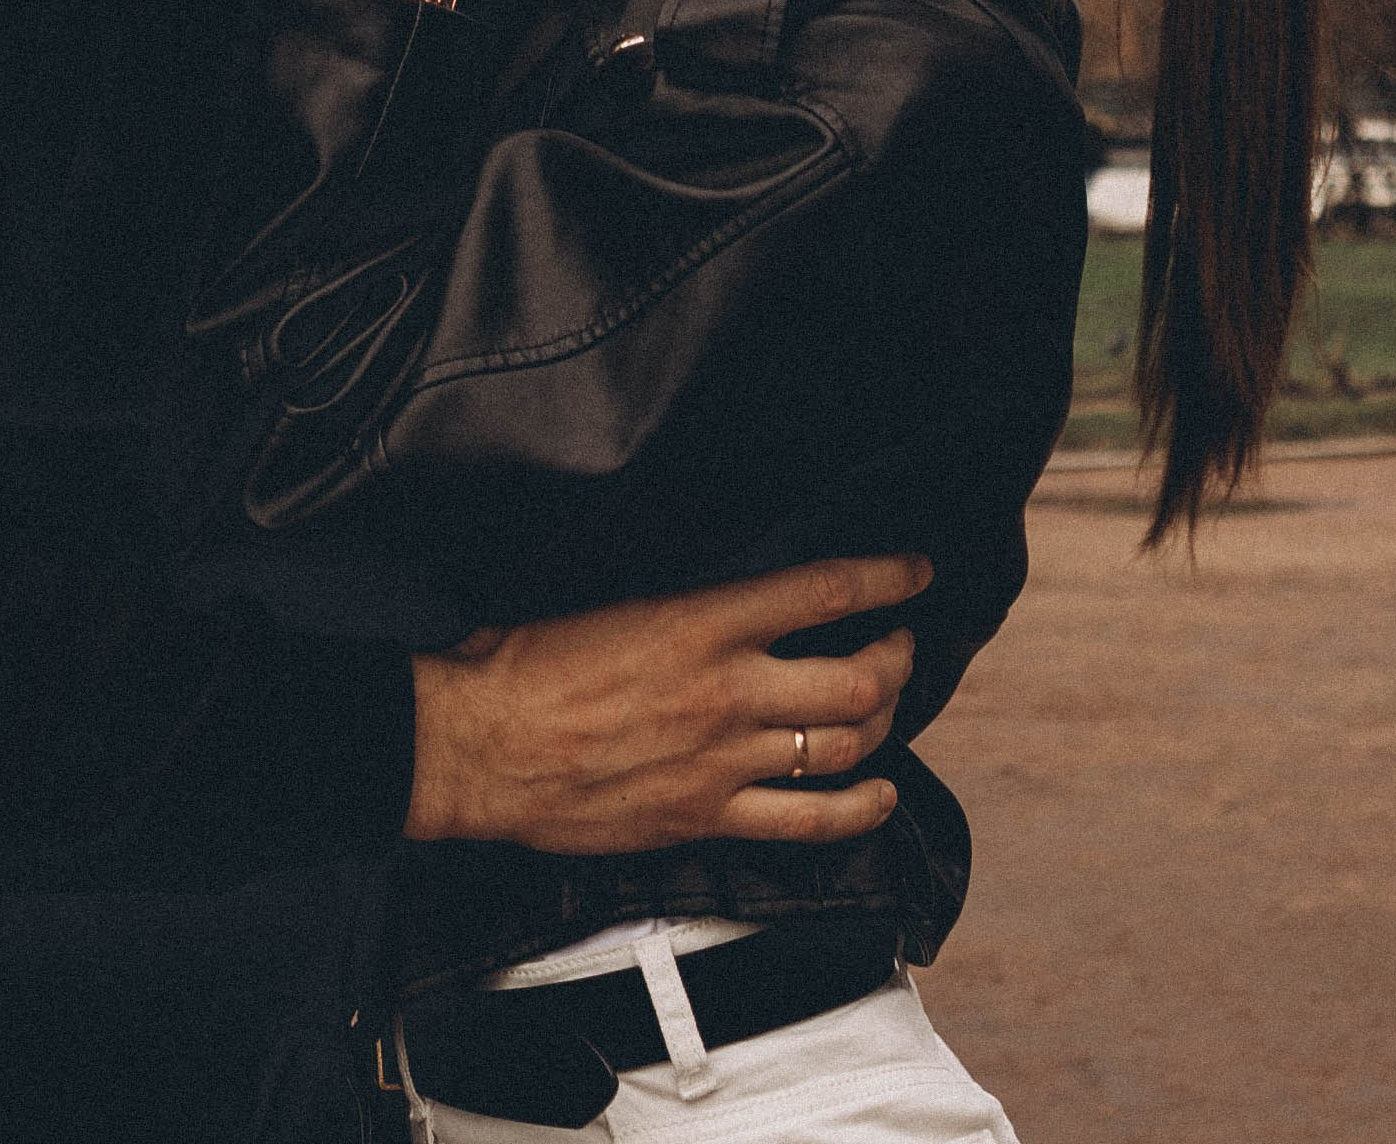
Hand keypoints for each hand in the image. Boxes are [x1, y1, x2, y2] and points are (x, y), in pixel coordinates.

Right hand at [405, 559, 928, 853]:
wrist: (479, 744)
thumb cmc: (527, 664)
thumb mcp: (617, 599)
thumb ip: (689, 605)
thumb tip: (739, 599)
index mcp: (702, 620)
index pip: (824, 590)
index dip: (886, 578)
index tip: (917, 572)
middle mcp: (728, 690)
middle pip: (858, 680)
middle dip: (897, 658)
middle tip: (900, 644)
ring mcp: (722, 762)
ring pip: (843, 747)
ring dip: (884, 724)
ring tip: (887, 705)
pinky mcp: (705, 819)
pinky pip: (807, 823)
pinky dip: (858, 811)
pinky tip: (877, 795)